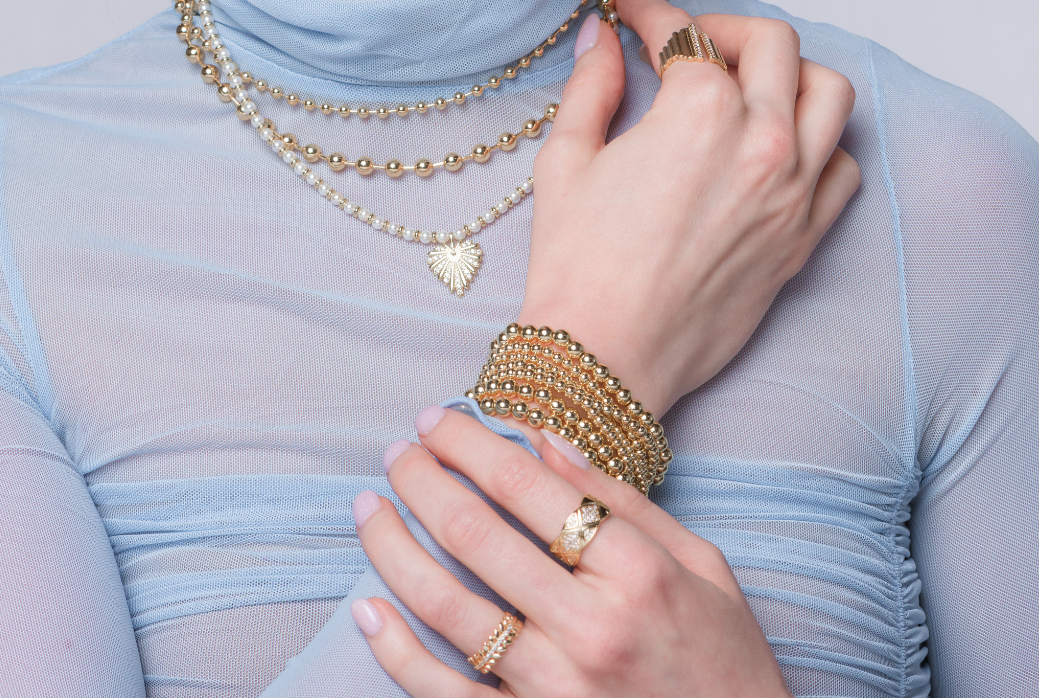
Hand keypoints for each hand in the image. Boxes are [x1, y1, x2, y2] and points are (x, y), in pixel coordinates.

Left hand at [351, 404, 790, 696]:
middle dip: (423, 481)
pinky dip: (396, 651)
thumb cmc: (723, 657)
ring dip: (394, 549)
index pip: (530, 488)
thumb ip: (623, 501)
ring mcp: (555, 690)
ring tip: (369, 508)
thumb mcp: (700, 564)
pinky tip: (367, 609)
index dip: (471, 445)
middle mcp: (590, 630)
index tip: (438, 420)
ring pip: (447, 607)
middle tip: (397, 452)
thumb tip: (548, 440)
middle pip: (478, 536)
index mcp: (636, 574)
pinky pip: (443, 694)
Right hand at [520, 0, 860, 415]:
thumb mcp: (567, 157)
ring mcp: (794, 192)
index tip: (627, 11)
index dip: (646, 12)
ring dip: (788, 74)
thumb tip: (602, 36)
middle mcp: (761, 142)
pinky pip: (842, 167)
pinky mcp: (805, 238)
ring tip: (743, 87)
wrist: (605, 359)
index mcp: (699, 112)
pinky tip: (773, 148)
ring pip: (828, 93)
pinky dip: (818, 143)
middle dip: (724, 28)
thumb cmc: (578, 264)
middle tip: (686, 44)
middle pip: (772, 43)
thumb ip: (593, 83)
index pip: (683, 32)